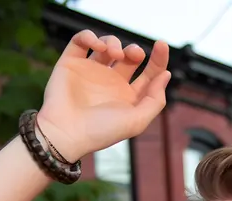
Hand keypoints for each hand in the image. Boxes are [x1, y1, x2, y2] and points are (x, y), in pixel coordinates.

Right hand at [38, 31, 170, 161]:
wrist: (67, 133)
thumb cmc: (101, 132)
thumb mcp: (136, 121)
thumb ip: (155, 100)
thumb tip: (165, 75)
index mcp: (128, 98)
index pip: (148, 74)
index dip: (158, 59)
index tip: (162, 46)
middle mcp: (111, 84)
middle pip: (129, 57)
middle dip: (135, 51)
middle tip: (134, 54)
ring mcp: (91, 72)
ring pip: (107, 46)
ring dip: (113, 43)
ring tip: (113, 53)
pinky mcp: (71, 63)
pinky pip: (81, 41)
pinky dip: (89, 36)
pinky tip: (96, 46)